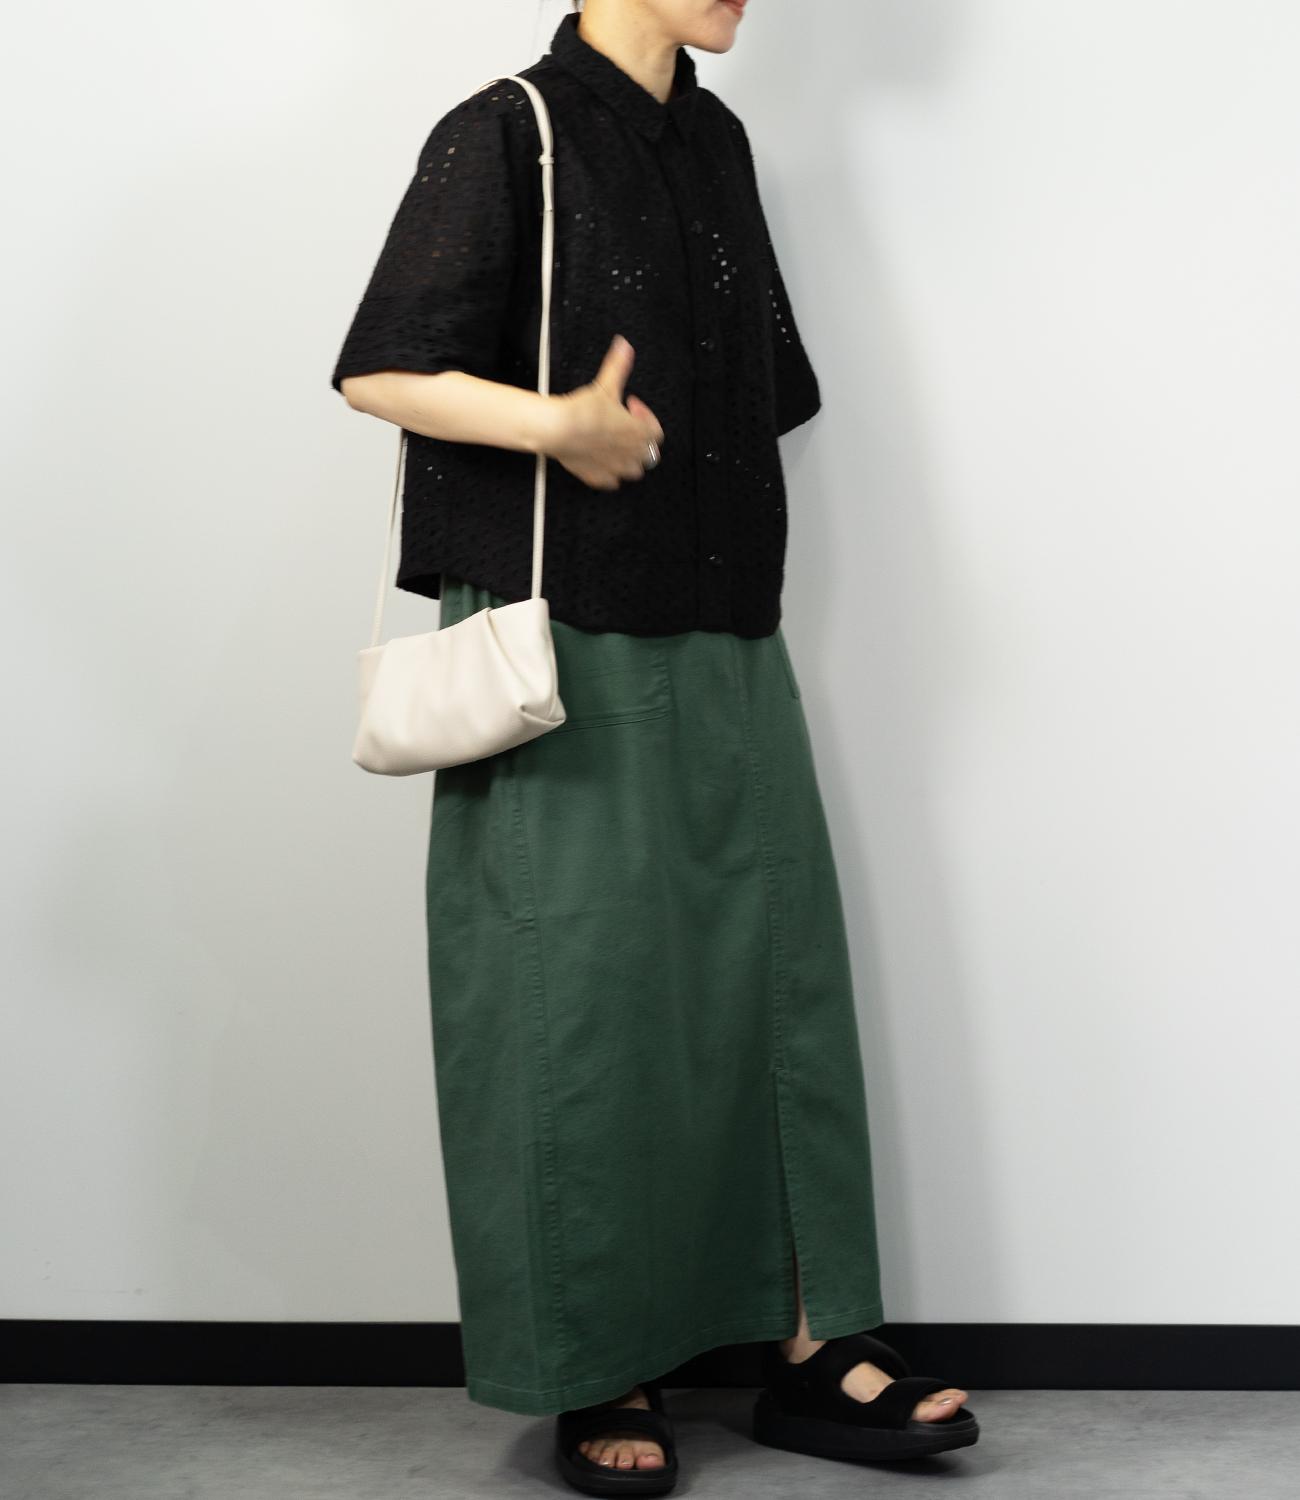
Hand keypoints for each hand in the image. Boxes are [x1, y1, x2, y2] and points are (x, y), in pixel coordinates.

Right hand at [543, 335, 665, 490]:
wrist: (559, 429)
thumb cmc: (583, 411)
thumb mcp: (606, 384)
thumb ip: (618, 366)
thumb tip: (624, 347)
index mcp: (639, 432)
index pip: (655, 430)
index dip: (645, 416)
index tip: (630, 406)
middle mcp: (631, 454)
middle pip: (648, 453)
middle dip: (639, 440)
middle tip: (624, 428)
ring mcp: (616, 468)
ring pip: (634, 471)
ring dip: (629, 459)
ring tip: (616, 446)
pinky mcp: (599, 478)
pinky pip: (612, 482)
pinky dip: (610, 474)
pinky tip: (602, 462)